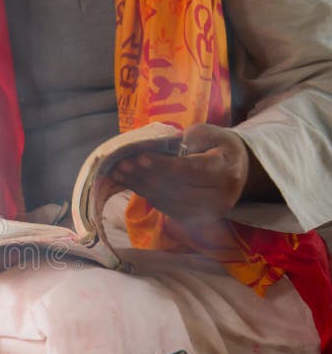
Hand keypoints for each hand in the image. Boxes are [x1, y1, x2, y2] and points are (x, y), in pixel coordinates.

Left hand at [110, 123, 275, 225]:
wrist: (235, 170)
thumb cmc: (217, 146)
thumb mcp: (206, 134)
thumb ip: (183, 141)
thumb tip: (152, 148)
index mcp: (226, 171)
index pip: (191, 170)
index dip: (163, 165)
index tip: (138, 158)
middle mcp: (219, 197)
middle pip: (175, 188)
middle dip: (144, 176)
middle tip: (120, 164)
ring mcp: (206, 213)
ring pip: (166, 200)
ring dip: (139, 187)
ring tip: (118, 172)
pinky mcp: (192, 219)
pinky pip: (164, 207)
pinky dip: (145, 194)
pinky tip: (129, 182)